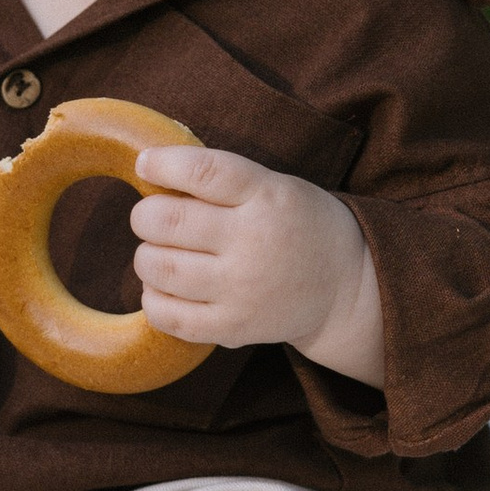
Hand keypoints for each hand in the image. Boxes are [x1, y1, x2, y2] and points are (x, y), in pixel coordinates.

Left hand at [129, 146, 385, 386]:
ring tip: (161, 252)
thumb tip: (148, 169)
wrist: (344, 286)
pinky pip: (167, 315)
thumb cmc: (296, 224)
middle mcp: (254, 242)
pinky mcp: (232, 328)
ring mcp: (242, 290)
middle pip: (167, 221)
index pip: (203, 172)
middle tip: (153, 217)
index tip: (146, 163)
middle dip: (146, 214)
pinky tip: (167, 287)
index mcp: (266, 196)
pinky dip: (153, 297)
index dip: (163, 164)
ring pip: (159, 267)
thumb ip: (220, 178)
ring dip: (147, 256)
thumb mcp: (275, 185)